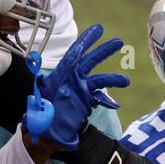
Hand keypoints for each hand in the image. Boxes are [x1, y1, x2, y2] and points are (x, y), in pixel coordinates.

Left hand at [35, 24, 129, 148]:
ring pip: (100, 80)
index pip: (74, 54)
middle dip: (103, 51)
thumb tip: (41, 83)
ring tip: (125, 81)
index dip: (86, 41)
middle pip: (90, 61)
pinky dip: (109, 100)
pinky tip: (116, 104)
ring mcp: (81, 90)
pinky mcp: (87, 102)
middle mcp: (73, 79)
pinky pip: (101, 97)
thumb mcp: (39, 104)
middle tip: (118, 41)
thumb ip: (43, 94)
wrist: (48, 135)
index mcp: (61, 75)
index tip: (99, 29)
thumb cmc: (41, 118)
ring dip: (113, 79)